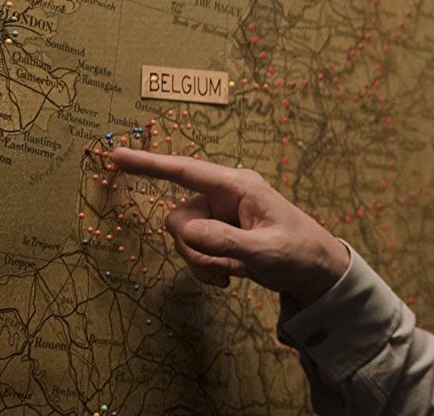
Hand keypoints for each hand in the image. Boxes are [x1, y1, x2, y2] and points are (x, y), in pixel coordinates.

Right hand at [111, 147, 350, 306]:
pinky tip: (229, 277)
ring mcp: (221, 216)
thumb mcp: (266, 251)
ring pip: (184, 238)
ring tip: (233, 272)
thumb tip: (187, 232)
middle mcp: (226, 197)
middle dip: (194, 248)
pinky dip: (205, 267)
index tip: (117, 156)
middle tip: (224, 266)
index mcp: (239, 187)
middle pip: (180, 218)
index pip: (187, 171)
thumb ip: (226, 241)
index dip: (150, 165)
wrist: (316, 272)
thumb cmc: (299, 253)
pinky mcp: (219, 235)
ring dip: (202, 262)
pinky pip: (193, 250)